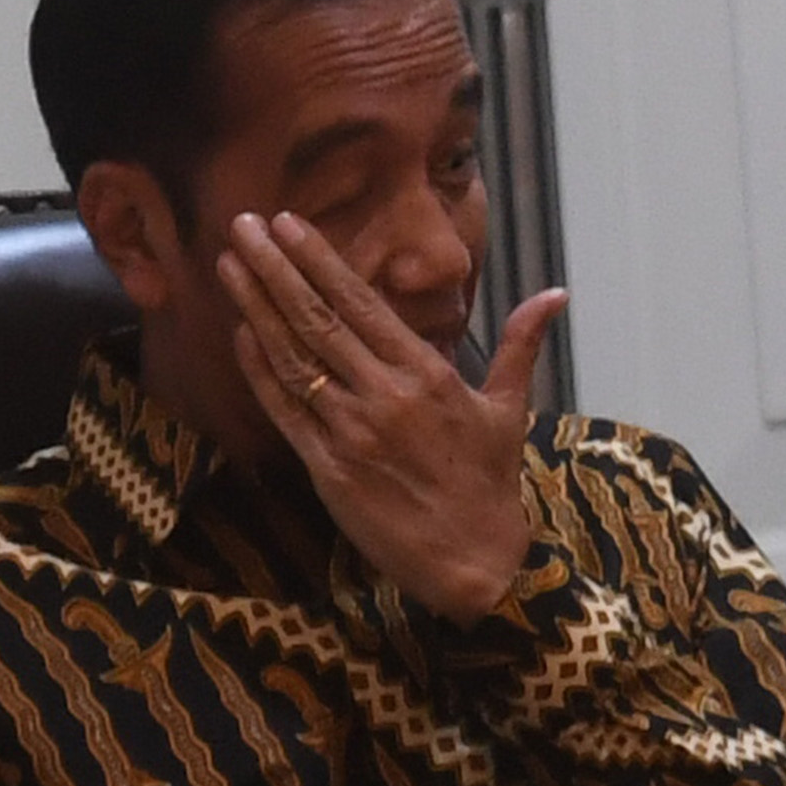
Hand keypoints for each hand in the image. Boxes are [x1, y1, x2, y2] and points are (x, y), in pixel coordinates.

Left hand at [219, 211, 566, 622]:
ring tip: (229, 266)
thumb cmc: (490, 484)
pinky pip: (285, 409)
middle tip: (241, 226)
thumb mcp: (510, 408)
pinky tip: (241, 334)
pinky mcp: (326, 468)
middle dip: (275, 268)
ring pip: (293, 357)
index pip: (362, 302)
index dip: (320, 260)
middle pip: (317, 319)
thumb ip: (521, 345)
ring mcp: (350, 431)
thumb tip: (557, 294)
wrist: (471, 562)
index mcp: (427, 374)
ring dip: (257, 307)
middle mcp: (384, 395)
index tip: (287, 223)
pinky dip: (260, 369)